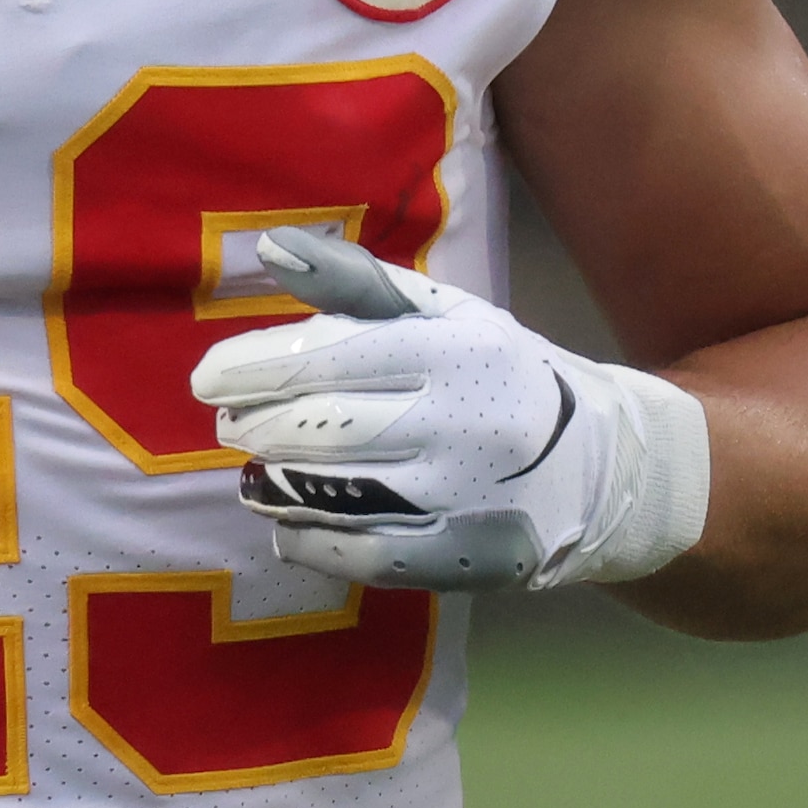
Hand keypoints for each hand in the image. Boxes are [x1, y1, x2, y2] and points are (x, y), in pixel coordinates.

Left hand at [187, 228, 711, 592]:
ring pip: (337, 494)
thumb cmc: (497, 374)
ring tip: (256, 471)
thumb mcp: (443, 313)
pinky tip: (285, 525)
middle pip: (326, 429)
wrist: (600, 465)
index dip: (256, 368)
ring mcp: (462, 498)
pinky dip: (309, 542)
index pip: (333, 357)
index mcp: (456, 351)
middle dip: (260, 426)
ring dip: (276, 484)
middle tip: (233, 425)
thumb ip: (356, 283)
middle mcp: (461, 423)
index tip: (207, 379)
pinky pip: (363, 557)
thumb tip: (273, 248)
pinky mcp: (462, 559)